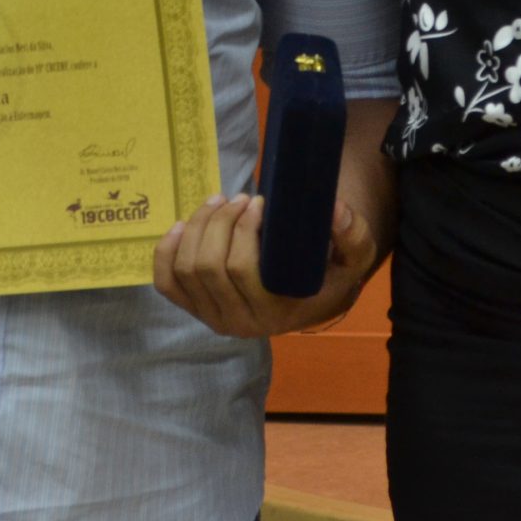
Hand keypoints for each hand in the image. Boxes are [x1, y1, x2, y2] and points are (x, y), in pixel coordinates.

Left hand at [151, 191, 380, 337]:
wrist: (311, 297)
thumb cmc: (329, 272)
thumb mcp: (354, 255)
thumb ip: (352, 234)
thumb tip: (334, 209)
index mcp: (274, 312)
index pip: (241, 269)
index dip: (242, 229)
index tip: (258, 201)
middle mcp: (239, 323)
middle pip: (208, 266)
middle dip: (219, 222)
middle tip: (239, 197)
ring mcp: (212, 318)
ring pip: (186, 268)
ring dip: (197, 226)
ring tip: (219, 202)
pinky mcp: (194, 309)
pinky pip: (166, 283)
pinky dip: (166, 251)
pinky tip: (183, 225)